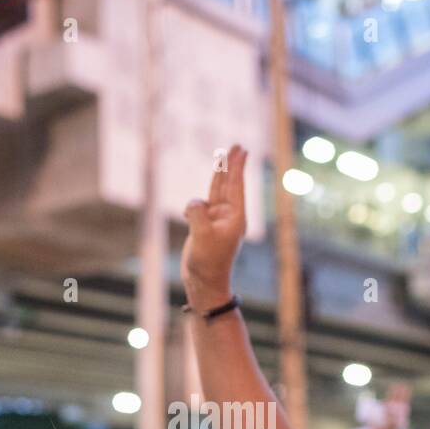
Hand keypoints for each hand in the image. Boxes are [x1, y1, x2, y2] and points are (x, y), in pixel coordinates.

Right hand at [181, 145, 247, 304]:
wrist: (204, 282)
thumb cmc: (209, 261)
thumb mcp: (202, 235)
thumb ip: (197, 213)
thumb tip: (193, 203)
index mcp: (234, 217)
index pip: (236, 185)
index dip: (237, 166)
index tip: (242, 150)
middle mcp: (227, 216)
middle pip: (228, 183)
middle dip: (230, 164)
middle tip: (237, 146)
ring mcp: (216, 220)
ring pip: (215, 192)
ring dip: (217, 175)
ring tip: (221, 158)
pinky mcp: (204, 226)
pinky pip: (198, 207)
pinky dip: (192, 206)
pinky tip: (187, 214)